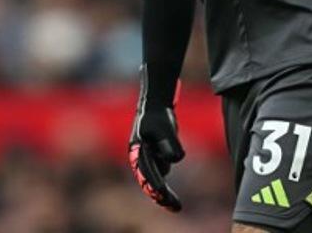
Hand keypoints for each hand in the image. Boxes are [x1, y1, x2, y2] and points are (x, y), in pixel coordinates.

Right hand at [128, 68, 184, 210]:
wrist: (156, 105)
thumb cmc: (159, 114)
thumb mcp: (166, 126)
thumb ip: (170, 143)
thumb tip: (174, 159)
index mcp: (137, 149)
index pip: (146, 172)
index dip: (155, 184)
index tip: (163, 194)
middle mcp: (139, 156)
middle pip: (150, 179)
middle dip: (161, 194)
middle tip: (175, 206)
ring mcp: (147, 157)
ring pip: (162, 170)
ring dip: (165, 174)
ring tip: (169, 158)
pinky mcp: (155, 156)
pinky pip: (165, 165)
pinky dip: (168, 166)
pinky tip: (169, 141)